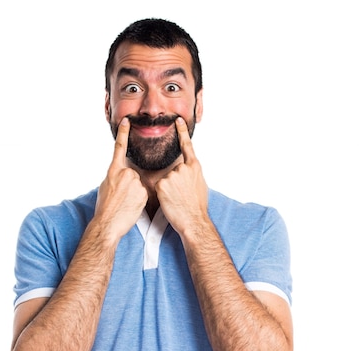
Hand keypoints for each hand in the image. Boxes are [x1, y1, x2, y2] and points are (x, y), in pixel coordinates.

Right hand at [94, 118, 147, 241]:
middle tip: (121, 198)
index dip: (123, 133)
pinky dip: (140, 200)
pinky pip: (144, 194)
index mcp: (114, 171)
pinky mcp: (144, 193)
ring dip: (135, 194)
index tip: (127, 121)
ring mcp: (135, 183)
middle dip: (129, 185)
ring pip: (139, 185)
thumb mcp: (105, 187)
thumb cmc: (104, 208)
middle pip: (133, 175)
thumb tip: (119, 174)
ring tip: (125, 204)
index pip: (120, 148)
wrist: (108, 224)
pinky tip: (131, 207)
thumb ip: (114, 176)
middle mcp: (126, 173)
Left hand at [155, 117, 207, 233]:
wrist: (193, 221)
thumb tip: (187, 171)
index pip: (187, 146)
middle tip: (182, 196)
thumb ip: (192, 174)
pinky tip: (170, 201)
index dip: (182, 132)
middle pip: (173, 170)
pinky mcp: (162, 184)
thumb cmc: (197, 207)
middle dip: (174, 182)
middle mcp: (183, 168)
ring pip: (165, 179)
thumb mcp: (200, 185)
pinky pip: (158, 187)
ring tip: (177, 200)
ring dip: (168, 189)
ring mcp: (172, 175)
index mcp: (194, 167)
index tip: (177, 120)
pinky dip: (162, 195)